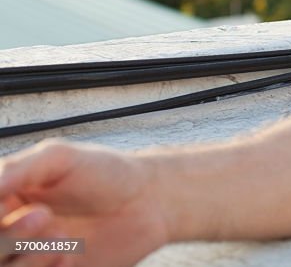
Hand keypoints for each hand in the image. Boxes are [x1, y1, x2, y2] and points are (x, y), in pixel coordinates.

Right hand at [1, 140, 167, 266]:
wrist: (150, 200)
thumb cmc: (106, 172)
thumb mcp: (61, 158)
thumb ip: (19, 169)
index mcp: (5, 198)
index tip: (10, 207)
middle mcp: (11, 231)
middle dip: (8, 238)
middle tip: (45, 216)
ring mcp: (30, 257)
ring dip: (29, 259)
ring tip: (65, 237)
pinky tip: (72, 257)